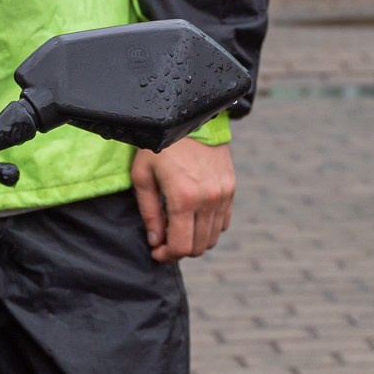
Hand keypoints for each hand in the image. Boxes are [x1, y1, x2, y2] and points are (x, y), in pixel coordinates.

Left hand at [131, 137, 234, 263]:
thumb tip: (156, 241)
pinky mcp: (230, 188)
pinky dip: (208, 228)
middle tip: (165, 244)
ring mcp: (223, 194)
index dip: (167, 256)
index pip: (181, 246)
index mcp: (184, 198)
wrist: (189, 117)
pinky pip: (223, 222)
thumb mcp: (143, 176)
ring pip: (212, 237)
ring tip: (178, 230)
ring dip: (194, 241)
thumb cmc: (159, 145)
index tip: (157, 253)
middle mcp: (208, 199)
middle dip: (179, 251)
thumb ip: (149, 212)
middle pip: (198, 247)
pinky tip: (193, 218)